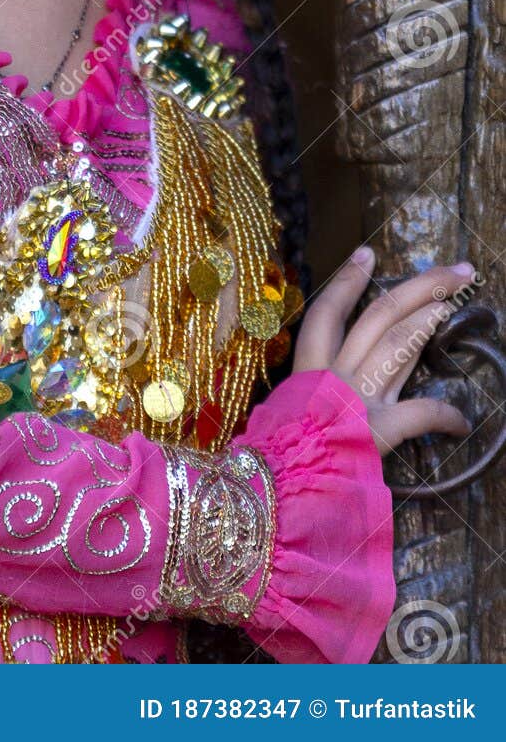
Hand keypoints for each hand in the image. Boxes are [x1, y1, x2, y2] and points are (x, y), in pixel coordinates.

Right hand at [293, 248, 475, 455]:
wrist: (278, 488)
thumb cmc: (278, 455)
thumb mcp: (285, 414)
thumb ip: (308, 394)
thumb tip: (327, 380)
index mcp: (309, 369)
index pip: (328, 312)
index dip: (348, 280)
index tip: (368, 253)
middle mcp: (334, 375)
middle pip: (380, 317)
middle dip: (420, 288)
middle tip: (454, 272)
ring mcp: (359, 399)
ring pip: (400, 346)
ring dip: (429, 322)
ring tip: (450, 305)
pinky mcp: (380, 431)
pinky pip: (420, 413)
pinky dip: (444, 416)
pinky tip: (463, 422)